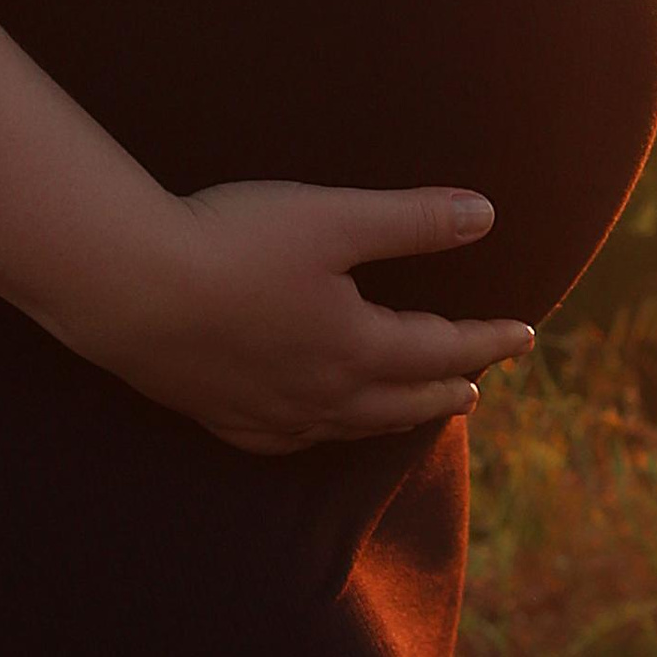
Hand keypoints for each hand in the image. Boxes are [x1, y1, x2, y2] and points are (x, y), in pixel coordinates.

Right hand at [97, 179, 537, 455]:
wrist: (130, 288)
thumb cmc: (234, 241)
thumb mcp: (334, 218)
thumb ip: (412, 220)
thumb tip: (486, 216)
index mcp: (357, 346)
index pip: (442, 347)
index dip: (488, 340)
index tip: (525, 335)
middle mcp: (321, 394)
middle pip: (402, 400)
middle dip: (446, 389)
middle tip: (477, 387)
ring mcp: (269, 413)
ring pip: (350, 425)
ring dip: (392, 415)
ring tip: (411, 409)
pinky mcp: (222, 416)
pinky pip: (289, 440)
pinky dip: (322, 432)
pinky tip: (313, 426)